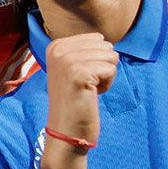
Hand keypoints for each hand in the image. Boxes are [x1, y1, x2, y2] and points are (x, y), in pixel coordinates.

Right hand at [44, 33, 118, 148]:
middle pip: (105, 46)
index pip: (97, 38)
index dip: (96, 60)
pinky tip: (91, 95)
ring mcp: (67, 61)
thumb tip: (105, 39)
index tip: (81, 78)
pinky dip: (107, 85)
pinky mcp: (79, 73)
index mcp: (56, 46)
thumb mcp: (74, 68)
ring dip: (105, 76)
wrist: (66, 130)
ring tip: (88, 89)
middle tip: (85, 85)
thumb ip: (85, 50)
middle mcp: (58, 50)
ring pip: (111, 56)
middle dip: (103, 67)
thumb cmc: (76, 100)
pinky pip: (111, 69)